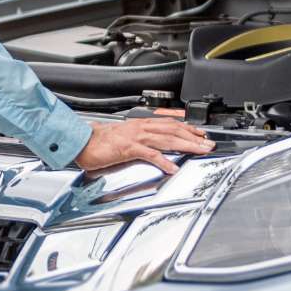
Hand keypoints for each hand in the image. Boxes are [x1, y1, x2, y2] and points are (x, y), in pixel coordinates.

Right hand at [74, 117, 215, 174]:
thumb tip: (149, 146)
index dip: (187, 127)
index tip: (201, 133)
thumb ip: (137, 140)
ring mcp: (135, 137)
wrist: (81, 142)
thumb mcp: (122, 137)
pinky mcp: (128, 148)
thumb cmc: (98, 141)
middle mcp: (140, 127)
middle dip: (194, 136)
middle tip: (209, 143)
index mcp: (139, 124)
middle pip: (173, 130)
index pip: (169, 123)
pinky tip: (173, 168)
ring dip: (186, 145)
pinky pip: (150, 154)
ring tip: (200, 151)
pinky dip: (163, 161)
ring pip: (167, 139)